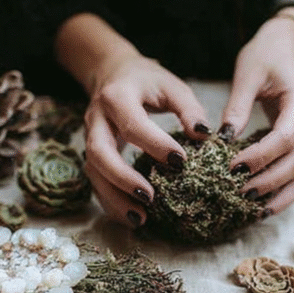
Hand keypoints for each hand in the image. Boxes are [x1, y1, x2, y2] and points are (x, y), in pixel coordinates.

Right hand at [55, 14, 209, 227]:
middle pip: (99, 152)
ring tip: (140, 218)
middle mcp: (96, 118)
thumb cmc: (147, 82)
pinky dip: (111, 202)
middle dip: (123, 178)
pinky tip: (133, 217)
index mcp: (117, 97)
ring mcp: (89, 137)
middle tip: (150, 197)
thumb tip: (204, 135)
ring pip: (93, 172)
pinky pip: (96, 182)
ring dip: (114, 197)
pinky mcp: (92, 154)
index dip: (155, 144)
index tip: (180, 162)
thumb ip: (188, 108)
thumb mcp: (170, 85)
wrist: (112, 74)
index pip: (132, 124)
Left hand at [221, 6, 293, 215]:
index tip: (234, 167)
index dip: (261, 156)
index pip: (285, 138)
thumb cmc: (266, 55)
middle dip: (269, 180)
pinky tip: (263, 207)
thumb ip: (237, 107)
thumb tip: (223, 139)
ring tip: (253, 209)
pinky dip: (284, 193)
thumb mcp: (248, 73)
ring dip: (280, 194)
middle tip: (239, 192)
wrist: (286, 46)